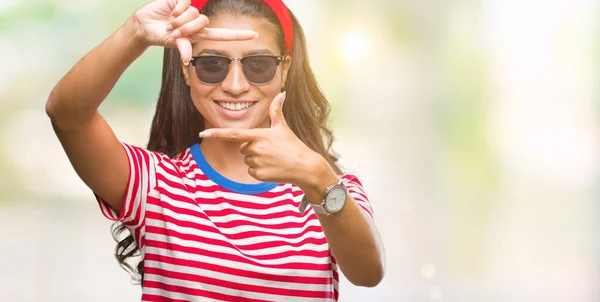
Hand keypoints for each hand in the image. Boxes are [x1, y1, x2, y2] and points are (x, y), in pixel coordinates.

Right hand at [130, 0, 257, 63]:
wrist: (144, 25)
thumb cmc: (161, 36)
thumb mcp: (173, 44)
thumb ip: (183, 48)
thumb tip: (187, 59)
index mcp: (200, 34)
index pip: (223, 34)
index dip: (239, 35)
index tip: (255, 35)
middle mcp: (198, 22)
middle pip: (203, 22)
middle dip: (186, 28)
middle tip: (173, 31)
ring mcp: (191, 11)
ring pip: (193, 13)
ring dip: (178, 19)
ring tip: (170, 22)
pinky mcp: (183, 0)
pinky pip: (186, 3)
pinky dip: (176, 8)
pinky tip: (170, 10)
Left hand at [199, 92, 328, 185]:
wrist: (304, 166)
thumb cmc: (293, 145)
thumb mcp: (283, 127)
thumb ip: (276, 110)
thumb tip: (282, 93)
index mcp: (258, 135)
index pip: (232, 133)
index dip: (216, 133)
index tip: (202, 133)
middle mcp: (254, 148)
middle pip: (242, 148)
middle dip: (252, 148)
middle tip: (270, 150)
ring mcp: (256, 162)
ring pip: (247, 160)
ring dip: (256, 160)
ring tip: (273, 159)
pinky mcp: (258, 174)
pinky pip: (251, 171)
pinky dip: (259, 171)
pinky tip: (272, 168)